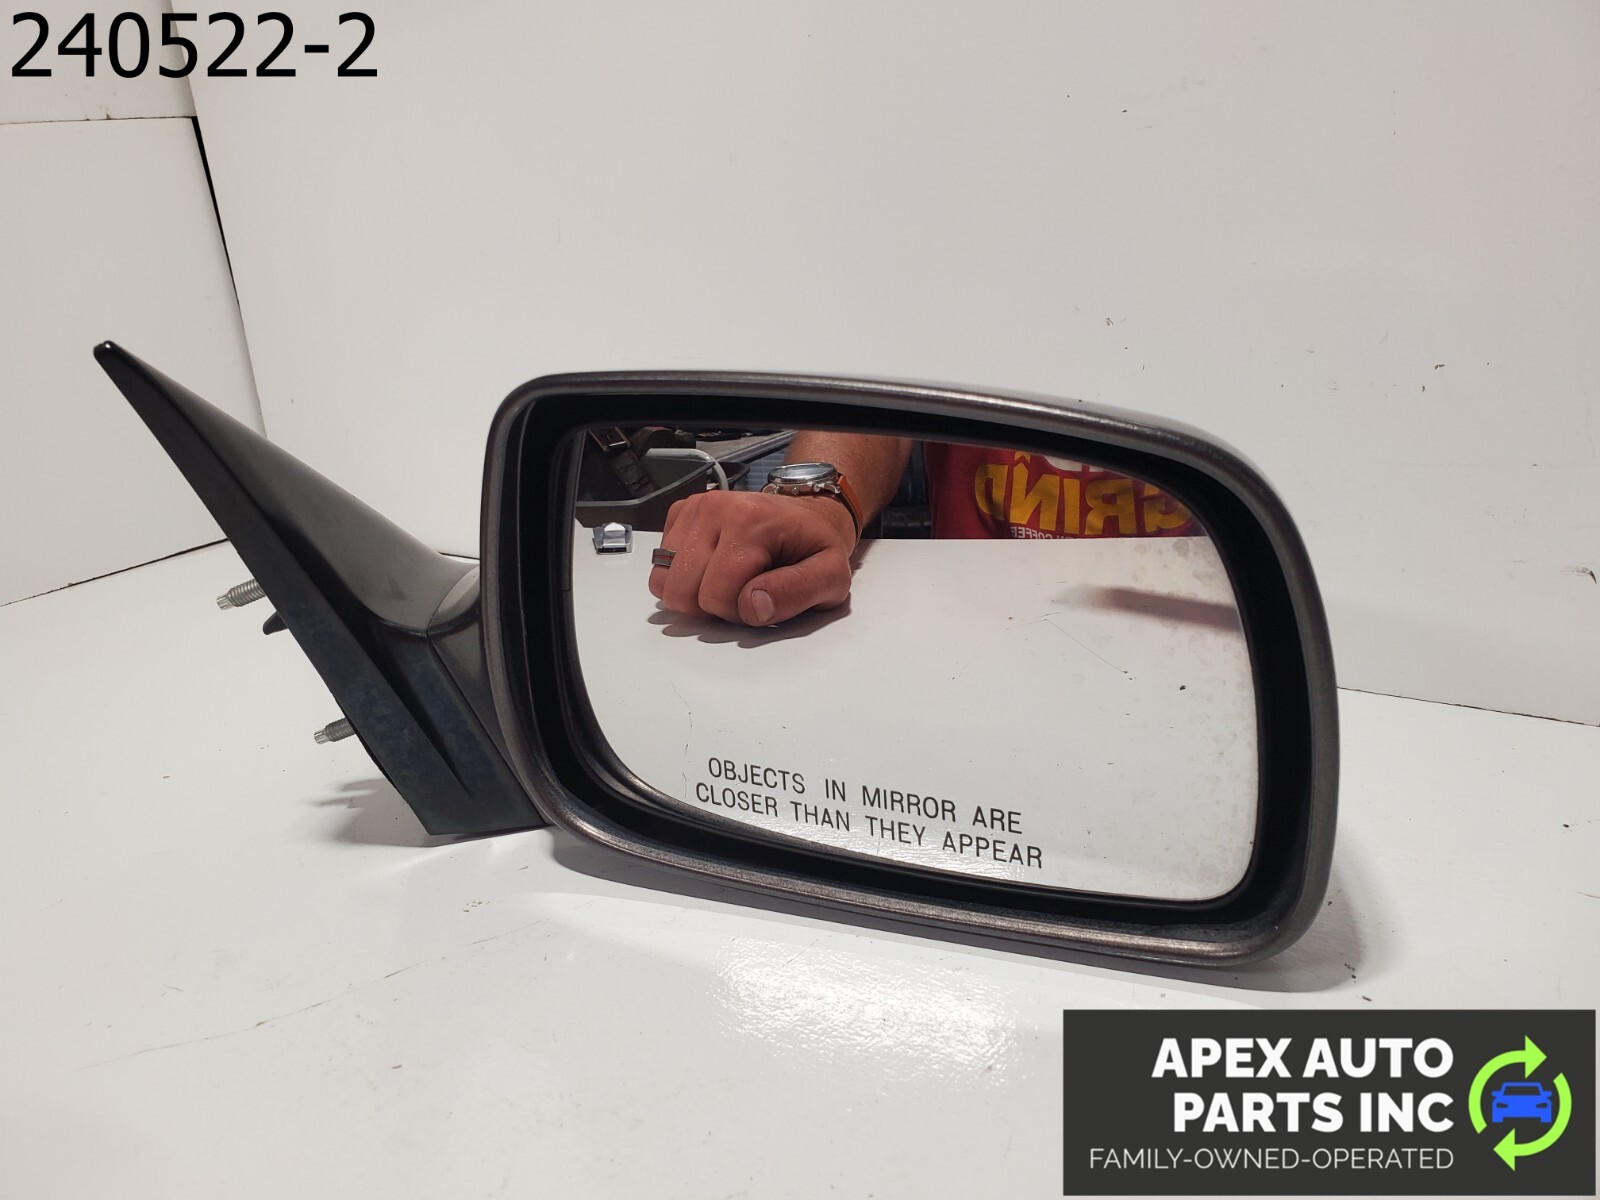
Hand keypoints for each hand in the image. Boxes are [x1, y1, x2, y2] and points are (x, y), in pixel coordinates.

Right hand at [648, 489, 855, 625]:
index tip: (763, 600)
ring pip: (662, 581)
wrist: (809, 513)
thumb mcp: (830, 577)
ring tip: (728, 581)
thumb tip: (752, 607)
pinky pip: (659, 565)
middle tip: (744, 592)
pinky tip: (713, 567)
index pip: (716, 596)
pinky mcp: (681, 513)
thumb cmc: (816, 547)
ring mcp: (693, 508)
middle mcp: (714, 508)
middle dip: (712, 606)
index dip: (738, 614)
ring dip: (694, 593)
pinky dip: (683, 576)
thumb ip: (796, 594)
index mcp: (750, 522)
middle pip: (681, 591)